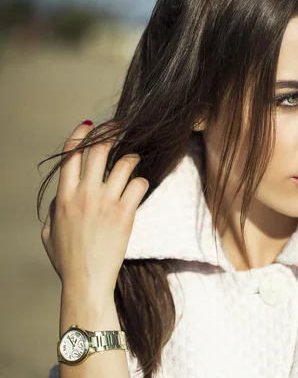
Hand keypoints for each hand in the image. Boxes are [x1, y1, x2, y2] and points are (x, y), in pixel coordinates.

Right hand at [41, 121, 148, 296]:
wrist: (86, 280)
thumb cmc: (66, 259)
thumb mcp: (49, 231)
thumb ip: (54, 209)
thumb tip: (63, 195)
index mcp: (63, 196)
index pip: (70, 154)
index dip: (80, 134)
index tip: (90, 125)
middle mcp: (83, 194)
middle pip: (99, 150)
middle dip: (112, 132)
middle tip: (122, 127)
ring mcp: (105, 202)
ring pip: (124, 163)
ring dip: (132, 157)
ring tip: (134, 160)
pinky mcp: (125, 213)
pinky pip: (139, 184)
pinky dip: (142, 181)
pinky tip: (140, 187)